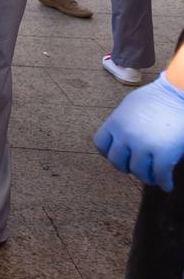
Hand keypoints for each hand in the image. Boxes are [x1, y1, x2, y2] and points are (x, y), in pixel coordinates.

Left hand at [94, 75, 183, 190]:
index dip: (109, 153)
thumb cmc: (157, 98)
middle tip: (137, 169)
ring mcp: (143, 145)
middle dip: (126, 167)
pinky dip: (164, 183)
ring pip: (138, 172)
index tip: (120, 156)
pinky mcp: (164, 153)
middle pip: (117, 162)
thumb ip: (122, 122)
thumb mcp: (130, 106)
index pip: (101, 145)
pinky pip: (159, 175)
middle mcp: (125, 135)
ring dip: (146, 178)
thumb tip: (120, 135)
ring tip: (154, 178)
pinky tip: (167, 185)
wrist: (178, 93)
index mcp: (115, 123)